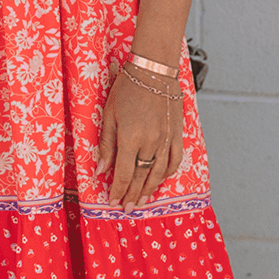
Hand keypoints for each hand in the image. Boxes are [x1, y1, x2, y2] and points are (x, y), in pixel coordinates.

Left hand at [96, 65, 184, 211]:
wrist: (154, 70)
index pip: (124, 173)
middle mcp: (151, 142)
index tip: (113, 201)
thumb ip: (106, 144)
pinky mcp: (177, 133)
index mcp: (131, 138)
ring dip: (150, 189)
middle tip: (127, 208)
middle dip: (132, 195)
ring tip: (142, 201)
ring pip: (159, 173)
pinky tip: (161, 180)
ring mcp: (167, 139)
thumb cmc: (127, 88)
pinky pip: (175, 160)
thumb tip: (102, 170)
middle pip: (141, 177)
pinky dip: (168, 173)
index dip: (118, 190)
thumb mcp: (109, 115)